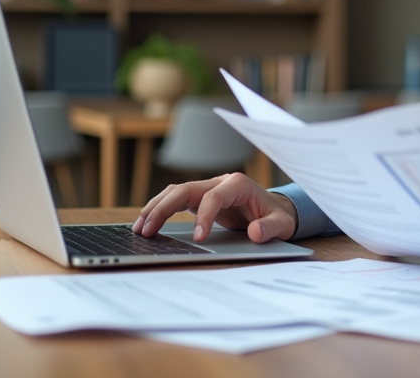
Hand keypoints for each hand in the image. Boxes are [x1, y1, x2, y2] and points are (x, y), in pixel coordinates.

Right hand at [132, 173, 298, 243]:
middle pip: (186, 189)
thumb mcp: (281, 224)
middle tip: (148, 230)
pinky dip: (160, 209)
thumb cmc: (277, 216)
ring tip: (139, 227)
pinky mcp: (201, 198)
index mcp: (238, 184)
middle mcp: (219, 182)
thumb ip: (269, 228)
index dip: (204, 216)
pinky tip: (147, 223)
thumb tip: (254, 233)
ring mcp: (208, 188)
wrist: (275, 210)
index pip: (214, 197)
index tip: (198, 238)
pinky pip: (176, 200)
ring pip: (176, 191)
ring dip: (156, 207)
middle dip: (165, 208)